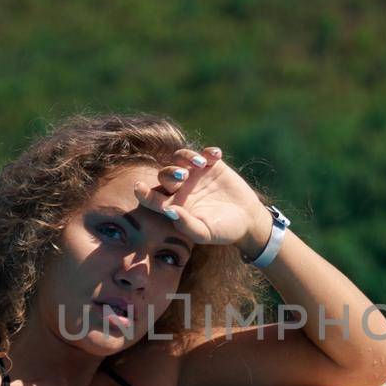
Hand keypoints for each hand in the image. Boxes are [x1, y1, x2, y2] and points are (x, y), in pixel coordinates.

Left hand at [133, 146, 272, 254]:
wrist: (246, 220)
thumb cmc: (222, 231)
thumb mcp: (205, 233)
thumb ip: (186, 224)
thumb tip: (170, 211)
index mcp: (174, 206)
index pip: (153, 198)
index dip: (143, 193)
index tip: (139, 187)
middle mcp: (180, 188)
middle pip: (165, 174)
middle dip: (170, 173)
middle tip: (183, 177)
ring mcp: (195, 174)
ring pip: (180, 157)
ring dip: (186, 157)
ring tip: (200, 163)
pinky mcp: (212, 165)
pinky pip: (205, 153)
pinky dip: (208, 152)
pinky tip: (216, 156)